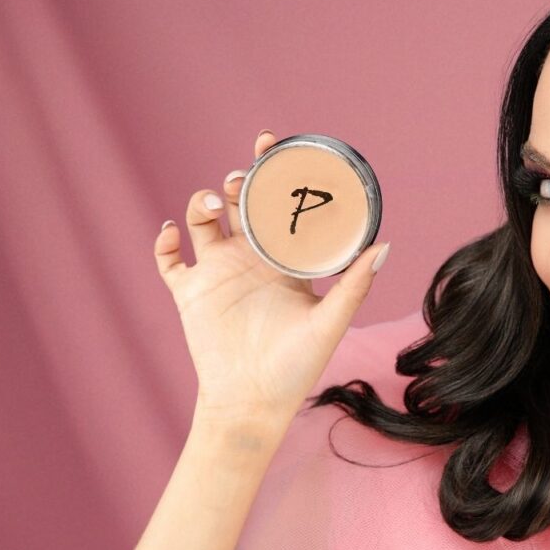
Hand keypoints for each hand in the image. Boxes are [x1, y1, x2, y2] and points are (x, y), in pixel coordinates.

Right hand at [153, 130, 389, 431]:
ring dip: (203, 203)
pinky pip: (169, 259)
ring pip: (203, 220)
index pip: (282, 207)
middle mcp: (252, 259)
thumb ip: (355, 284)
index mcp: (287, 260)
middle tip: (247, 177)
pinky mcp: (189, 292)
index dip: (277, 175)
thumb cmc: (297, 367)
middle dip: (242, 182)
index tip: (276, 146)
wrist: (254, 402)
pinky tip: (174, 234)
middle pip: (241, 204)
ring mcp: (218, 273)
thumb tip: (384, 244)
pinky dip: (165, 242)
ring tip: (214, 206)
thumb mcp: (330, 322)